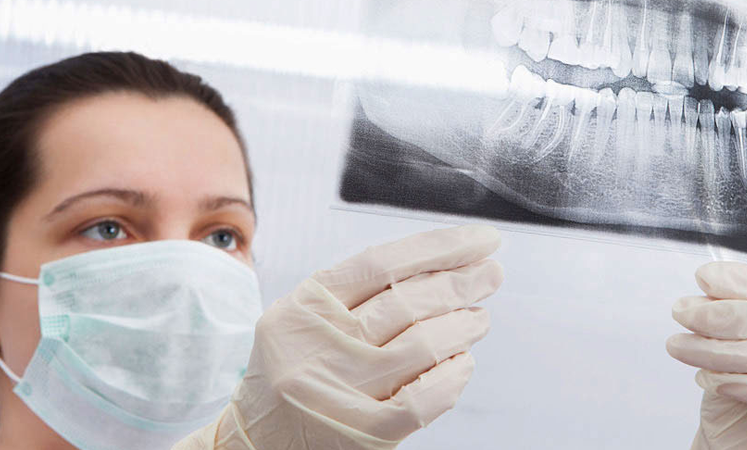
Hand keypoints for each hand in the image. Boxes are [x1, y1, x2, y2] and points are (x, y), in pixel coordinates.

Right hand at [176, 224, 503, 449]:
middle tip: (490, 273)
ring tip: (478, 318)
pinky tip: (462, 362)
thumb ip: (353, 293)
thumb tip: (433, 267)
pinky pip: (423, 397)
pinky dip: (451, 376)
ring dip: (462, 326)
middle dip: (461, 283)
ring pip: (422, 345)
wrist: (256, 441)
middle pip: (407, 301)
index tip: (478, 240)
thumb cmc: (288, 374)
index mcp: (305, 307)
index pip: (382, 264)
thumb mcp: (300, 320)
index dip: (439, 248)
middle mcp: (321, 345)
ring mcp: (343, 389)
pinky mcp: (363, 432)